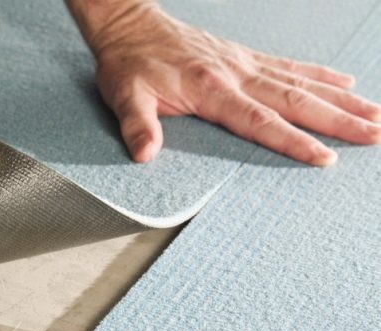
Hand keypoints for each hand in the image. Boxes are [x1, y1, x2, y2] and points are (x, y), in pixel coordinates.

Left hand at [68, 1, 380, 165]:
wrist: (130, 26)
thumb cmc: (129, 64)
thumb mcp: (123, 95)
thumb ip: (137, 124)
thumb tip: (144, 154)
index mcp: (210, 89)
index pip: (259, 121)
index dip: (293, 141)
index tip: (325, 157)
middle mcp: (235, 74)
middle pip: (295, 101)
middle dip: (337, 120)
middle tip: (375, 135)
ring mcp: (244, 63)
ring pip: (301, 83)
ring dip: (341, 99)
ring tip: (376, 115)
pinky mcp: (244, 57)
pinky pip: (289, 66)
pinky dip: (319, 75)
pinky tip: (344, 82)